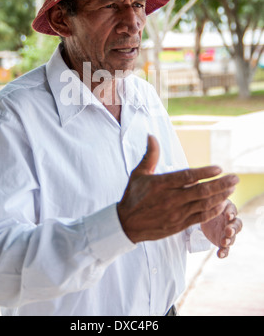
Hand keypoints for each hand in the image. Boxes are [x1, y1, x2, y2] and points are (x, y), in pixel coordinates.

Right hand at [117, 135, 238, 243]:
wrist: (126, 224)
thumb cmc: (133, 196)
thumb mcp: (139, 173)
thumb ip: (150, 155)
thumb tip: (151, 136)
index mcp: (161, 184)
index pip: (187, 176)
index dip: (204, 172)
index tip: (219, 168)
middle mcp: (170, 199)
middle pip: (201, 191)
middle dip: (221, 184)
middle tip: (235, 178)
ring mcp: (176, 213)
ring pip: (203, 205)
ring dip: (220, 196)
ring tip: (231, 189)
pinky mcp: (179, 225)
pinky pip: (200, 218)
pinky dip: (213, 211)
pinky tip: (222, 204)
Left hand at [201, 201, 242, 257]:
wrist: (201, 216)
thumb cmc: (206, 205)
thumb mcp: (206, 200)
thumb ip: (208, 198)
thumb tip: (203, 189)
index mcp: (227, 209)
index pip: (233, 210)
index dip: (232, 213)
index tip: (228, 216)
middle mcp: (230, 221)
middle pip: (236, 225)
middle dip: (233, 228)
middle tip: (228, 231)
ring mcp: (227, 232)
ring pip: (233, 238)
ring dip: (229, 240)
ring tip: (224, 242)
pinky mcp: (222, 241)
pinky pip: (226, 249)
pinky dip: (224, 252)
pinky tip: (219, 255)